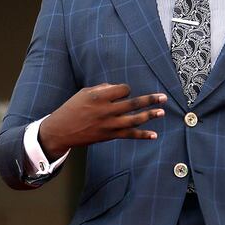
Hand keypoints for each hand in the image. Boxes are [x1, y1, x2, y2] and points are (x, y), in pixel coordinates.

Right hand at [39, 83, 165, 159]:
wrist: (61, 131)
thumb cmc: (72, 108)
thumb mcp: (84, 93)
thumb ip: (103, 89)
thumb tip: (119, 88)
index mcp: (99, 97)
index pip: (123, 89)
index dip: (125, 90)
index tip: (123, 92)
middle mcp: (106, 110)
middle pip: (133, 103)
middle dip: (150, 100)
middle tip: (163, 97)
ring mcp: (108, 124)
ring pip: (134, 120)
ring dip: (149, 115)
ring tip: (162, 112)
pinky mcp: (109, 136)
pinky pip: (129, 135)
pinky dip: (142, 135)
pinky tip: (154, 135)